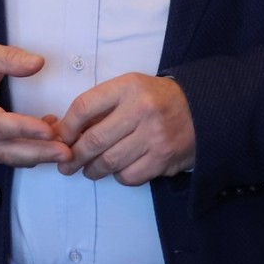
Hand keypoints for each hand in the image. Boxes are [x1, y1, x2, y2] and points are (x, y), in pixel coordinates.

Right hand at [0, 42, 70, 166]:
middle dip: (38, 152)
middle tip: (66, 150)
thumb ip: (8, 58)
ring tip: (64, 149)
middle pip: (6, 150)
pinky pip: (8, 158)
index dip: (23, 128)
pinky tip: (48, 143)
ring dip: (38, 156)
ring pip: (9, 158)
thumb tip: (38, 63)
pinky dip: (30, 154)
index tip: (49, 130)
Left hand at [55, 73, 195, 185]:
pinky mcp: (164, 159)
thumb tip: (64, 130)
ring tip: (87, 170)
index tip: (60, 138)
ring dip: (92, 170)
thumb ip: (101, 106)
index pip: (84, 107)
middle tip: (66, 164)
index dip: (66, 127)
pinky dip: (118, 176)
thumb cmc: (155, 98)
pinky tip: (116, 171)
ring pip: (110, 161)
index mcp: (128, 87)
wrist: (203, 109)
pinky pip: (130, 175)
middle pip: (94, 140)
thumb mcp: (129, 88)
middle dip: (74, 156)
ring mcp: (154, 137)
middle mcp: (141, 111)